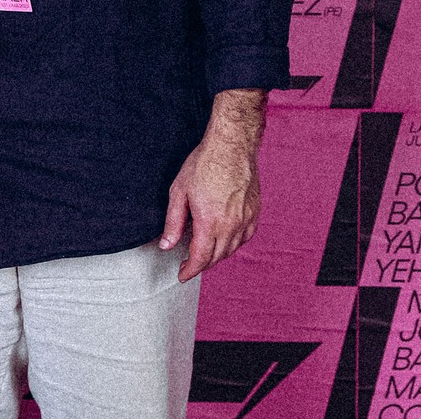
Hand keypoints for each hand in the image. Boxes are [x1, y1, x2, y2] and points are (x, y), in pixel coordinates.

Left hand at [161, 88, 264, 281]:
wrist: (231, 145)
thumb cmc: (204, 163)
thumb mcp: (179, 192)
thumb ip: (173, 222)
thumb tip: (166, 245)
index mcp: (210, 222)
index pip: (200, 258)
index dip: (189, 270)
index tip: (182, 275)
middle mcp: (231, 225)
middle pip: (216, 258)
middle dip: (201, 265)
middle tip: (188, 264)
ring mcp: (246, 220)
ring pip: (231, 250)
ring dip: (217, 256)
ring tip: (203, 251)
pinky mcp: (255, 213)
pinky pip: (245, 238)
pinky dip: (233, 244)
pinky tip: (224, 239)